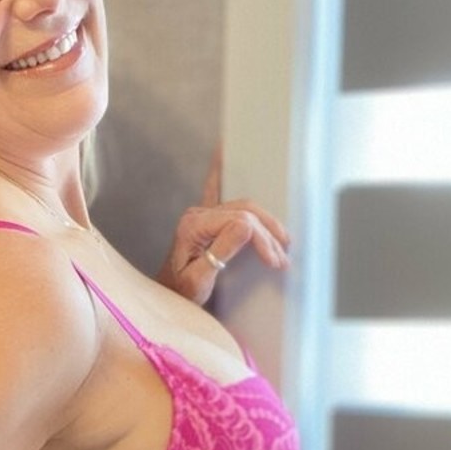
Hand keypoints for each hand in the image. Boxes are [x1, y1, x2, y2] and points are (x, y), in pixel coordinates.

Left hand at [157, 142, 291, 304]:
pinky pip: (215, 190)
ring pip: (243, 207)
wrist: (167, 298)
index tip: (275, 261)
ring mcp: (201, 215)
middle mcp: (197, 215)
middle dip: (269, 233)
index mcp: (193, 227)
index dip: (261, 239)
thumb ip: (220, 252)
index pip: (239, 222)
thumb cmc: (180, 294)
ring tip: (282, 242)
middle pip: (245, 211)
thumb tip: (246, 226)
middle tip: (282, 257)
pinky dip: (220, 172)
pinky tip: (222, 151)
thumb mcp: (198, 281)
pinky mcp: (205, 221)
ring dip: (266, 222)